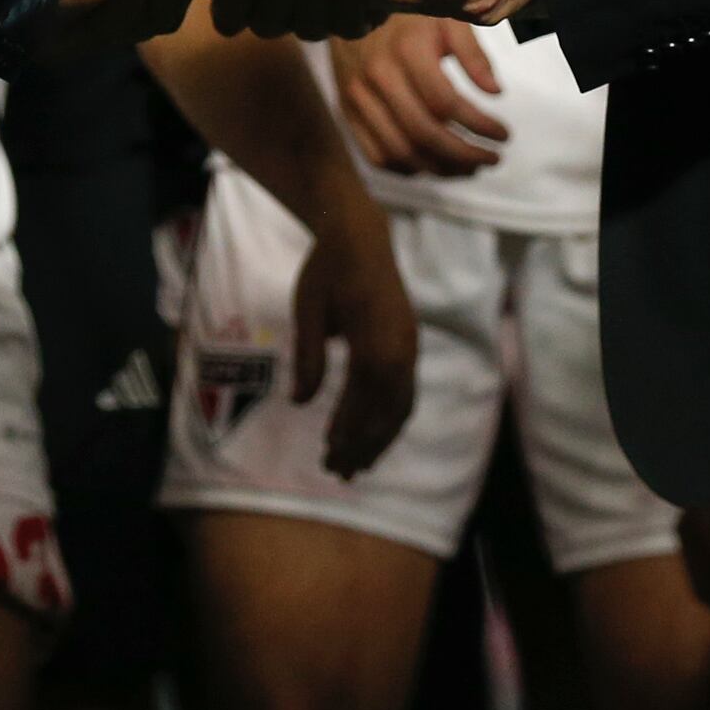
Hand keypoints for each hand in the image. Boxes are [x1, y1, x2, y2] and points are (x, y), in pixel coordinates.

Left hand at [286, 211, 417, 477]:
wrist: (361, 236)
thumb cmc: (327, 270)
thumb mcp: (307, 309)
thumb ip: (306, 356)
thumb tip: (299, 403)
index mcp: (373, 339)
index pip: (361, 400)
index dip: (345, 431)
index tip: (327, 456)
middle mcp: (400, 349)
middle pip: (385, 411)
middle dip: (363, 446)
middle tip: (338, 473)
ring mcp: (409, 347)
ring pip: (401, 407)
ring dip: (380, 440)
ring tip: (358, 466)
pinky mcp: (410, 345)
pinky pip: (406, 393)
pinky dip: (392, 420)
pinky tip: (375, 436)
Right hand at [330, 11, 508, 177]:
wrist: (349, 6)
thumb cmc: (409, 15)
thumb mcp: (446, 19)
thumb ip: (473, 54)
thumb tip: (496, 92)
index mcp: (407, 50)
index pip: (447, 103)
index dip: (480, 125)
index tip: (504, 135)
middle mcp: (378, 77)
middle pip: (424, 133)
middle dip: (465, 155)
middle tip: (493, 158)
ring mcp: (358, 98)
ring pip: (401, 151)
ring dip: (441, 168)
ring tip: (471, 166)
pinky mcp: (347, 112)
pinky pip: (377, 154)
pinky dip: (409, 168)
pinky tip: (435, 164)